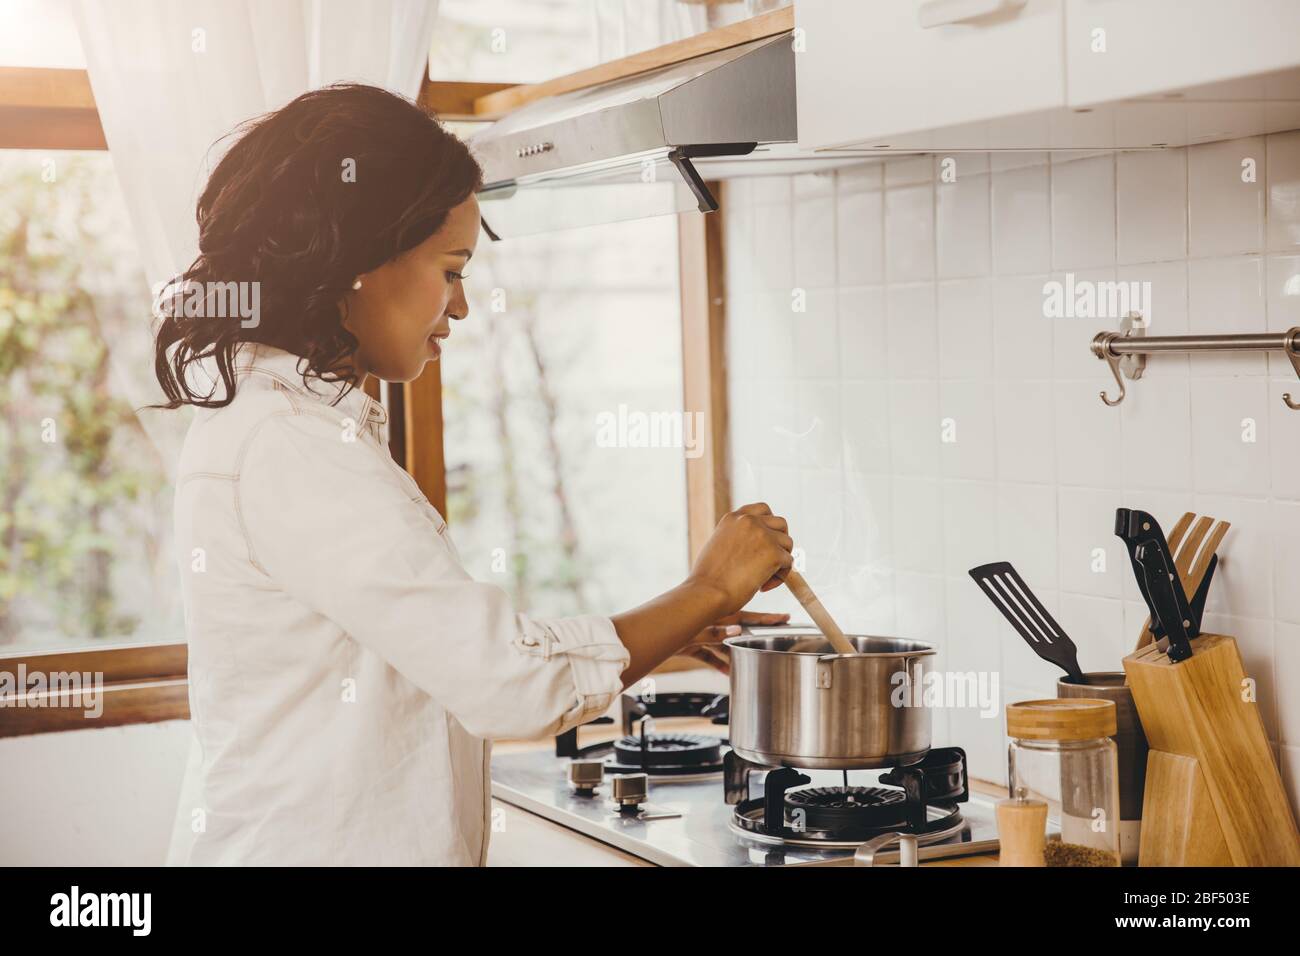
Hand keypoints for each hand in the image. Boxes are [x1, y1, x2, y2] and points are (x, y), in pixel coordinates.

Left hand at [677, 609, 790, 674]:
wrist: (645, 639)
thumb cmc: (670, 630)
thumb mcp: (695, 632)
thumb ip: (716, 632)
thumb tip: (738, 630)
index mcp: (715, 615)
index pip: (747, 616)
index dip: (767, 619)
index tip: (785, 618)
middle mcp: (711, 622)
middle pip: (740, 630)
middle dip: (756, 636)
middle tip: (775, 638)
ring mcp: (702, 634)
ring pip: (725, 645)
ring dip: (736, 654)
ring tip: (753, 661)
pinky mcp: (692, 645)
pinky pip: (709, 656)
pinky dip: (717, 663)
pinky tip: (726, 673)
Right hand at [686, 502, 793, 617]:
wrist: (707, 593)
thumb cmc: (708, 578)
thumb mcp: (719, 545)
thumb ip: (738, 538)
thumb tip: (759, 546)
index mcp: (733, 518)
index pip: (763, 509)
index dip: (770, 525)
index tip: (768, 539)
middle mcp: (749, 521)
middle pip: (781, 523)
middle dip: (780, 541)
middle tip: (772, 560)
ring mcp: (763, 535)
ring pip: (787, 543)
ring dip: (781, 561)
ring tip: (764, 578)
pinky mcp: (774, 553)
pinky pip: (788, 563)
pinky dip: (780, 577)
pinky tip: (762, 587)